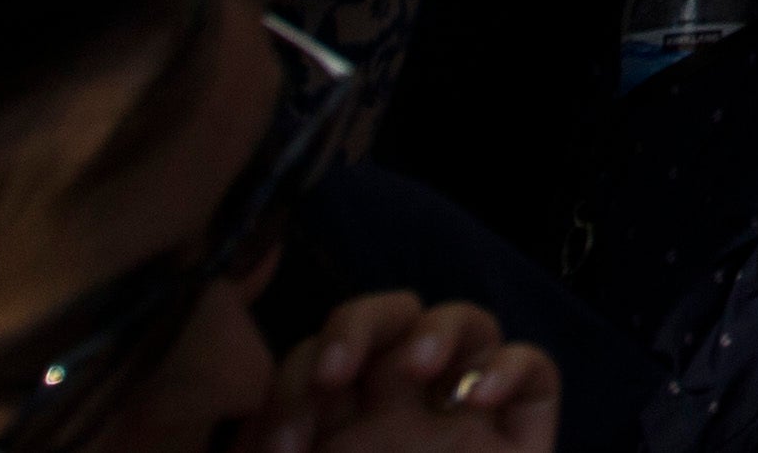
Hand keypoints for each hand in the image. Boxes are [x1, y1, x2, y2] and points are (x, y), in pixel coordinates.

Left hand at [236, 292, 558, 452]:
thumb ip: (243, 434)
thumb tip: (221, 372)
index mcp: (336, 428)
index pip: (317, 357)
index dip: (297, 381)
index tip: (284, 447)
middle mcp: (401, 413)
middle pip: (391, 317)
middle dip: (360, 325)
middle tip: (333, 375)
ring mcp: (463, 422)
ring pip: (468, 325)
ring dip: (438, 331)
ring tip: (417, 367)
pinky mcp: (521, 443)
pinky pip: (536, 371)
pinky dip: (511, 367)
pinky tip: (477, 398)